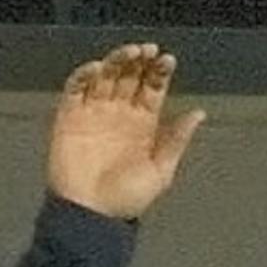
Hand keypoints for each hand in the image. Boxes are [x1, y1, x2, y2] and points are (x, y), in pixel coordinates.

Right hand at [48, 43, 205, 220]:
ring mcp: (92, 115)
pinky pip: (74, 90)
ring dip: (116, 59)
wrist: (89, 216)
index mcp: (142, 123)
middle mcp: (118, 114)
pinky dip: (83, 75)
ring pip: (104, 76)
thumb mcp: (161, 172)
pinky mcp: (67, 120)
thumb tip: (199, 113)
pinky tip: (97, 67)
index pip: (152, 86)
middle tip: (147, 50)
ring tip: (129, 52)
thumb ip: (176, 141)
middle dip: (139, 59)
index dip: (159, 71)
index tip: (166, 60)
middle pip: (129, 75)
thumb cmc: (125, 199)